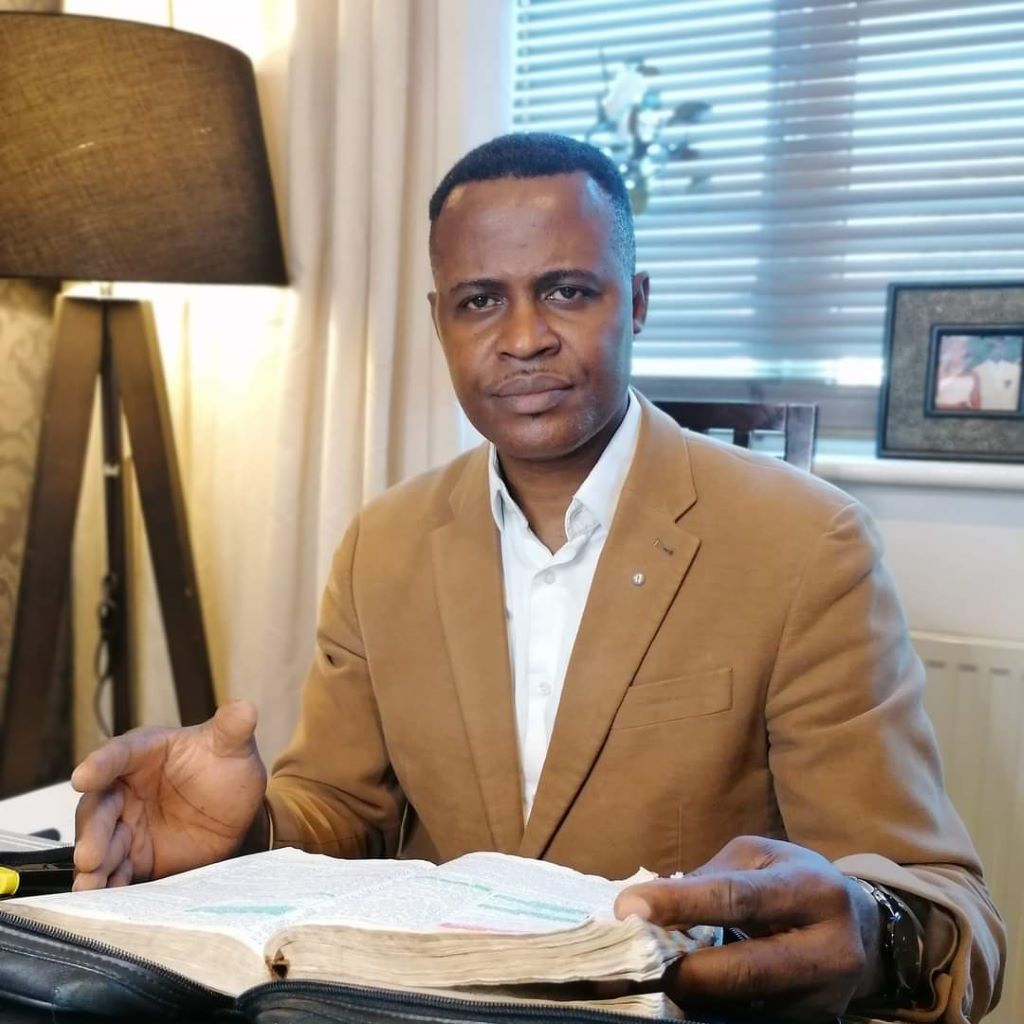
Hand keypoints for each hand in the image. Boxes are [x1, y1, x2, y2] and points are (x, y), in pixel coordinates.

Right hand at [72, 701, 267, 889]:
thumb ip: (233, 728)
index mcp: (143, 753)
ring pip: (102, 843)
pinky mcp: (135, 856)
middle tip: (89, 854)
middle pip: (100, 807)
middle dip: (92, 831)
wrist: (239, 810)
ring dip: (93, 864)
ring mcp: (127, 824)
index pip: (118, 755)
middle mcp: (126, 788)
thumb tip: (245, 707)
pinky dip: (109, 883)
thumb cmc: (226, 768)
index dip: (100, 765)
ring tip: (90, 884)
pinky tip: (104, 896)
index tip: (82, 777)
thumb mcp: (233, 746)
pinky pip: (117, 870)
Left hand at [614, 836, 883, 1020]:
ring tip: (654, 977)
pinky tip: (690, 993)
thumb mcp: (759, 858)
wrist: (862, 928)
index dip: (680, 904)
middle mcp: (829, 948)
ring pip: (748, 1005)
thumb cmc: (793, 880)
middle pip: (746, 970)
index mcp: (811, 889)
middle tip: (634, 962)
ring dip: (694, 995)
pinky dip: (716, 1008)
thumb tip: (651, 907)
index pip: (737, 898)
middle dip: (684, 971)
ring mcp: (826, 997)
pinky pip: (755, 1020)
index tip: (629, 908)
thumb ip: (710, 878)